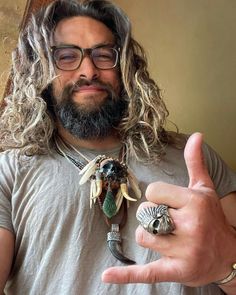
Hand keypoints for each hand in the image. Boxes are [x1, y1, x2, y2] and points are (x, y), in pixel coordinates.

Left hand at [102, 133, 235, 285]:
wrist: (228, 254)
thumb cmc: (212, 218)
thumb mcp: (204, 188)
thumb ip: (195, 162)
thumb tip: (196, 136)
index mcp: (194, 202)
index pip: (153, 192)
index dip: (158, 197)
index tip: (169, 203)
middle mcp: (190, 226)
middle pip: (146, 214)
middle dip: (154, 217)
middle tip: (172, 223)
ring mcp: (183, 251)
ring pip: (144, 236)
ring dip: (151, 236)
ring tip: (170, 239)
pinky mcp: (176, 271)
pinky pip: (146, 272)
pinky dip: (125, 275)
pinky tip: (107, 275)